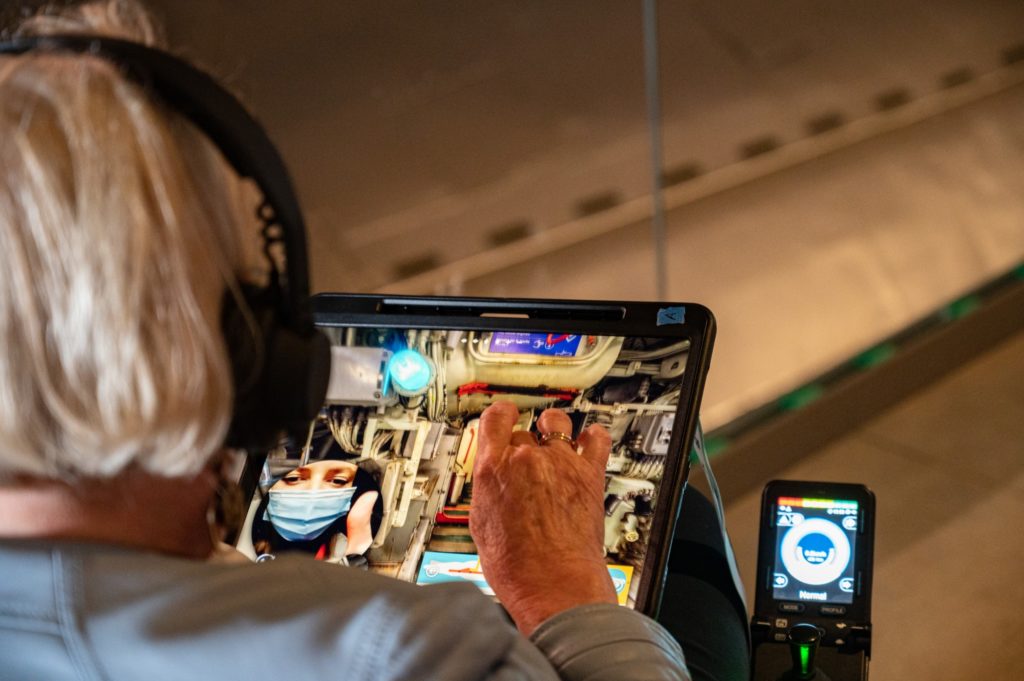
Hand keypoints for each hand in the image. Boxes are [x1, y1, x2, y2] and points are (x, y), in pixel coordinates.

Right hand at [470, 401, 616, 635]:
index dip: (500, 415)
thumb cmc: (517, 565)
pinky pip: (596, 439)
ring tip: (554, 435)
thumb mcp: (481, 523)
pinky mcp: (589, 474)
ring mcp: (560, 463)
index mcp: (494, 469)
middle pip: (523, 433)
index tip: (504, 416)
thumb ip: (488, 490)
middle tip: (525, 460)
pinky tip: (589, 440)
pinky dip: (592, 436)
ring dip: (553, 428)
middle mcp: (527, 459)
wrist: (553, 584)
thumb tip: (492, 482)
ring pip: (557, 424)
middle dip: (523, 444)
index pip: (494, 419)